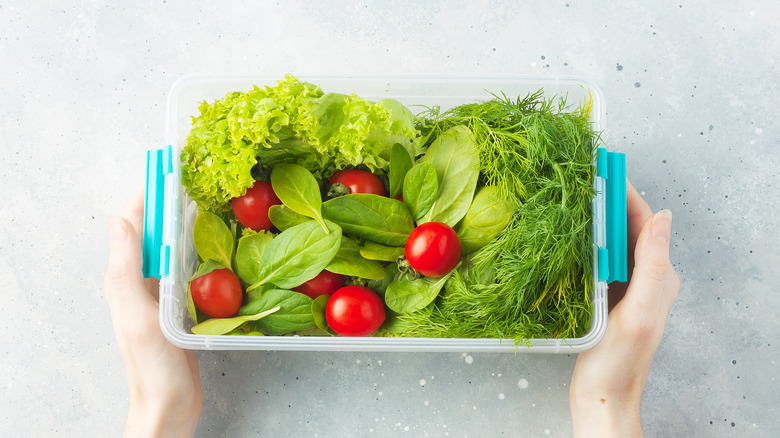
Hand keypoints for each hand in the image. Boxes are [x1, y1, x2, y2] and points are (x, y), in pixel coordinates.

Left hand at [104, 186, 201, 436]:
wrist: (170, 404)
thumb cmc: (154, 366)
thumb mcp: (139, 317)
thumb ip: (125, 271)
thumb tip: (120, 221)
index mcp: (125, 277)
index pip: (133, 221)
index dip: (150, 190)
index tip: (172, 163)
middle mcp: (140, 279)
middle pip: (153, 226)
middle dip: (169, 197)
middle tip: (199, 173)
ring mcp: (159, 289)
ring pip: (171, 242)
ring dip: (185, 217)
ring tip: (210, 195)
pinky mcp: (178, 302)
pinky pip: (187, 262)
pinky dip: (199, 244)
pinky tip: (220, 239)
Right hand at [569, 180, 679, 436]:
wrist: (601, 397)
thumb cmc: (617, 363)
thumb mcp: (637, 313)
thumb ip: (652, 267)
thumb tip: (663, 217)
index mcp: (658, 278)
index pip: (645, 222)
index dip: (624, 194)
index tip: (601, 170)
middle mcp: (646, 278)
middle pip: (627, 227)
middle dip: (606, 199)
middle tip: (577, 178)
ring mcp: (626, 287)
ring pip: (612, 240)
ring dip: (594, 218)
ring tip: (569, 197)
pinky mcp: (606, 296)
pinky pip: (598, 258)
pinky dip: (584, 241)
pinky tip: (564, 236)